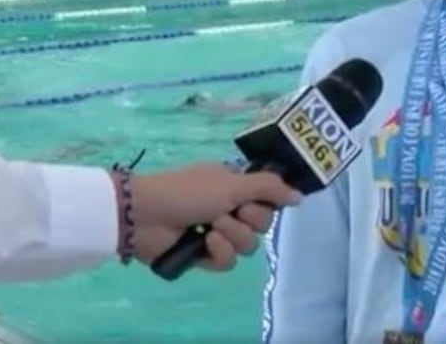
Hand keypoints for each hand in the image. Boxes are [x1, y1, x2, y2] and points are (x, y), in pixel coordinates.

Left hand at [124, 164, 301, 270]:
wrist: (145, 214)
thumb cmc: (188, 191)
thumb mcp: (231, 182)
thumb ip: (269, 188)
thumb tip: (300, 196)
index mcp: (234, 186)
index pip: (268, 201)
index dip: (265, 204)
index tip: (252, 199)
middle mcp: (228, 208)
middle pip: (261, 225)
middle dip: (246, 220)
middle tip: (225, 211)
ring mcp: (215, 233)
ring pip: (246, 246)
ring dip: (231, 236)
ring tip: (210, 228)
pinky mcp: (203, 256)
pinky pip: (227, 262)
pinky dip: (217, 252)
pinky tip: (203, 244)